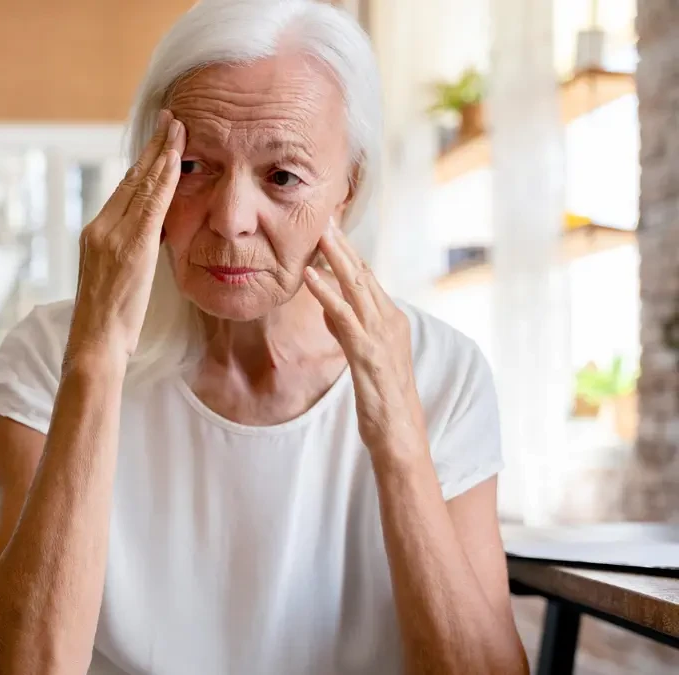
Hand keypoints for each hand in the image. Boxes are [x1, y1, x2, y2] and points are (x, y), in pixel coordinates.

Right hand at [68, 109, 184, 361]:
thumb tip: (150, 238)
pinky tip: (177, 159)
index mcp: (95, 234)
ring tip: (178, 128)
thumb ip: (128, 254)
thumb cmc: (107, 324)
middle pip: (131, 179)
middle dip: (153, 147)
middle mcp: (100, 228)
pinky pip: (151, 204)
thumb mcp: (116, 280)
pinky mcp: (129, 246)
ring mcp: (112, 235)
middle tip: (170, 119)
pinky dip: (164, 179)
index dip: (143, 163)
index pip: (123, 191)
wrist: (94, 343)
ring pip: (141, 185)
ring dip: (163, 153)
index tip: (159, 143)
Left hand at [302, 224, 427, 461]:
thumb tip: (328, 307)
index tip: (330, 226)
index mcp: (390, 320)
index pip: (366, 277)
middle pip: (363, 273)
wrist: (401, 435)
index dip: (348, 251)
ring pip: (357, 287)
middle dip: (342, 244)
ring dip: (336, 258)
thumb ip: (347, 328)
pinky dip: (326, 294)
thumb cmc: (382, 399)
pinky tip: (310, 277)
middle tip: (324, 215)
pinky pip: (344, 317)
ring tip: (318, 233)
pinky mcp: (368, 354)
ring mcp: (381, 336)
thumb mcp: (362, 355)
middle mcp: (390, 321)